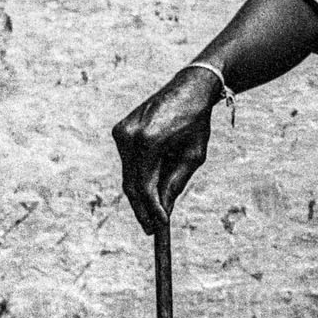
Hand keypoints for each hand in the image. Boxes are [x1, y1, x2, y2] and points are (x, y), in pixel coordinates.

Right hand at [112, 67, 221, 233]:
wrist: (188, 88)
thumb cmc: (196, 121)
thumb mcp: (194, 155)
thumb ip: (176, 182)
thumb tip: (163, 209)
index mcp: (149, 140)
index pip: (145, 185)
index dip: (152, 208)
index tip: (160, 226)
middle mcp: (129, 135)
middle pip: (131, 183)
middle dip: (142, 207)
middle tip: (151, 229)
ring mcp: (122, 132)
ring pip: (128, 174)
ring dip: (140, 194)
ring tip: (152, 216)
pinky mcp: (120, 130)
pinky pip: (128, 162)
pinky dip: (138, 177)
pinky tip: (150, 192)